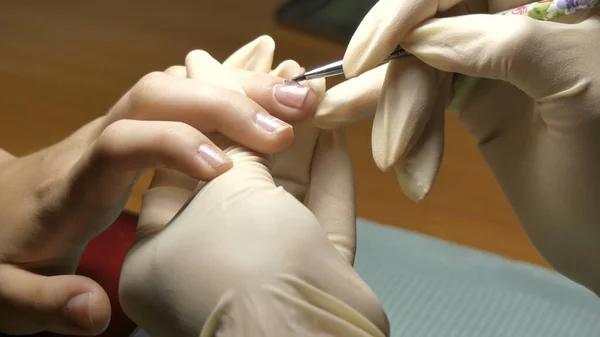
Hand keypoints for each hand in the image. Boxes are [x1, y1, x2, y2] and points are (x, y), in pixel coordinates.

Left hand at [0, 46, 319, 334]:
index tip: (220, 169)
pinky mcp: (139, 129)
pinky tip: (269, 108)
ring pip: (178, 85)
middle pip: (157, 95)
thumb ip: (46, 304)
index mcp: (73, 183)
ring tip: (296, 104)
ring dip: (238, 90)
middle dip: (224, 104)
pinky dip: (232, 96)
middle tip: (285, 128)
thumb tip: (95, 309)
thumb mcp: (9, 292)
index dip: (171, 144)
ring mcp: (120, 127)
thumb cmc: (8, 250)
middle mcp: (98, 141)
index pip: (120, 142)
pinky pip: (187, 97)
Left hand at [119, 37, 389, 336]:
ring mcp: (264, 270)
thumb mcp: (223, 192)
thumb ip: (226, 139)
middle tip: (276, 82)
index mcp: (161, 254)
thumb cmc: (240, 267)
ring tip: (309, 95)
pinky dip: (329, 178)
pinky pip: (319, 217)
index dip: (203, 123)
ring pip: (282, 195)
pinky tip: (336, 137)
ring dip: (299, 144)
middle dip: (257, 126)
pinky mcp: (311, 274)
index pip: (177, 170)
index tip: (224, 81)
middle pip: (235, 179)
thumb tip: (207, 72)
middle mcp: (209, 261)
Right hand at [314, 0, 532, 201]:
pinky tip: (404, 168)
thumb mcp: (576, 93)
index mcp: (552, 5)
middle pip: (427, 32)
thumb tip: (424, 37)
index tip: (367, 59)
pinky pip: (420, 102)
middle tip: (390, 151)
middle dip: (402, 90)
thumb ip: (506, 47)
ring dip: (399, 121)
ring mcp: (490, 60)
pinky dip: (404, 132)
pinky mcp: (473, 96)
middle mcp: (515, 22)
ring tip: (396, 168)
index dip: (405, 14)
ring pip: (416, 73)